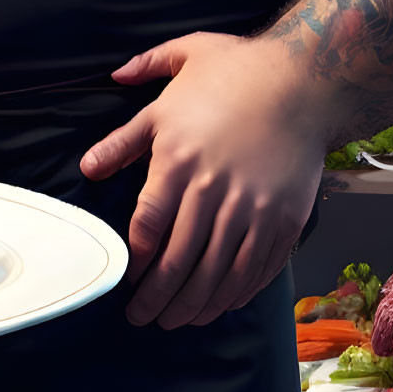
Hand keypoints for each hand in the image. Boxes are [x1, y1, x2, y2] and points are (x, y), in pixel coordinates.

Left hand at [79, 32, 327, 328]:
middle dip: (155, 297)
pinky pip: (256, 269)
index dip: (134, 260)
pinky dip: (235, 294)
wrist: (304, 78)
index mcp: (177, 157)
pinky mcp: (284, 218)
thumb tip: (88, 163)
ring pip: (216, 274)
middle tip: (141, 318)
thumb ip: (127, 130)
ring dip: (193, 304)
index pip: (147, 226)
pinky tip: (220, 304)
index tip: (126, 277)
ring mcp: (251, 207)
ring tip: (176, 320)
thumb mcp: (169, 85)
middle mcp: (212, 189)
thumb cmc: (235, 71)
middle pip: (177, 260)